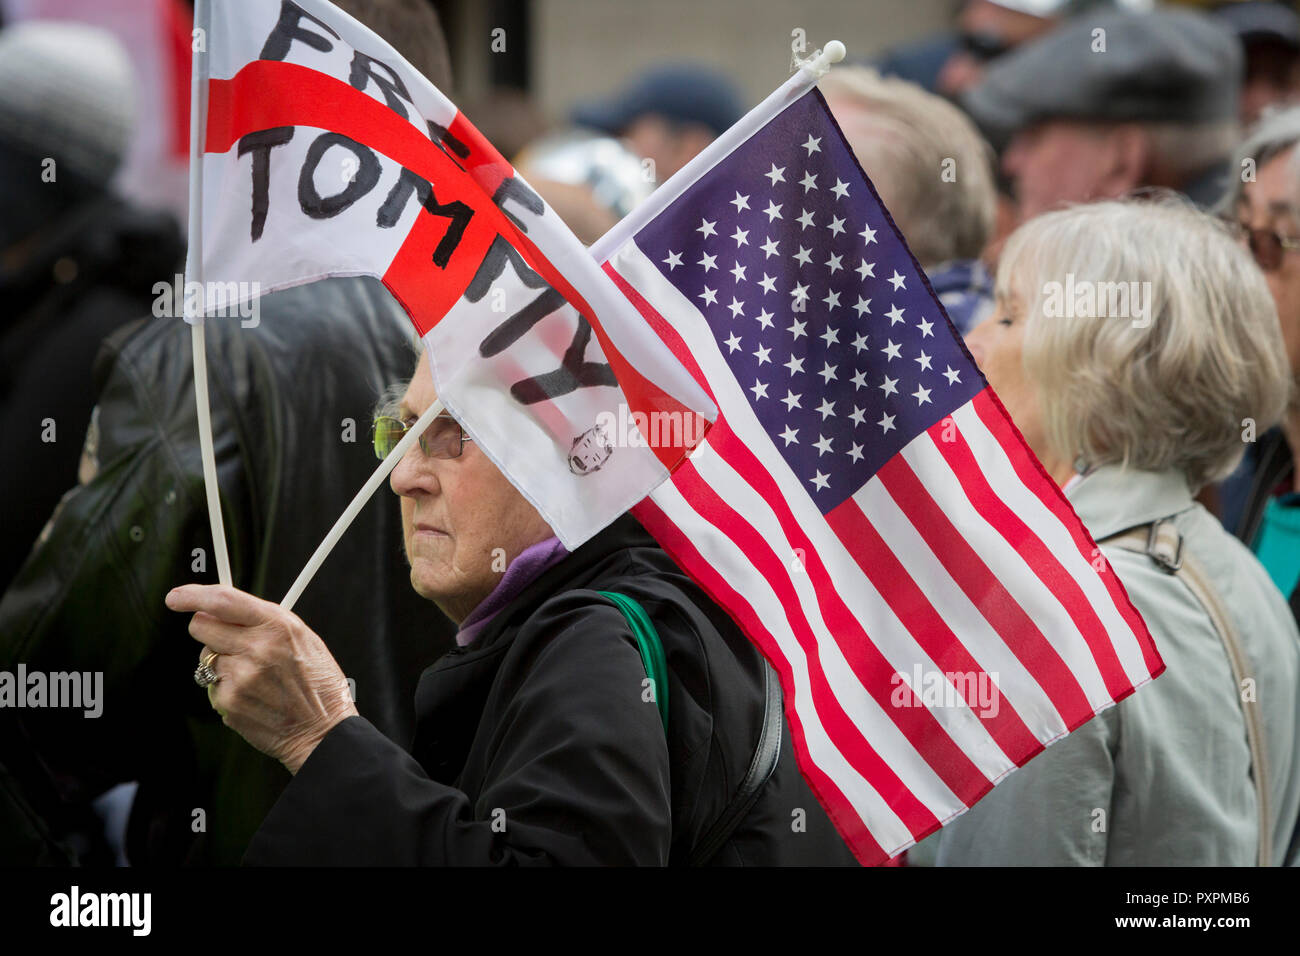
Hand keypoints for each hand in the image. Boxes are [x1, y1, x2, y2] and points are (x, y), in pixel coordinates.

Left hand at [166, 584, 358, 773]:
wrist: (323, 730)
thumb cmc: (317, 683)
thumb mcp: (304, 638)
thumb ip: (264, 620)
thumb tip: (222, 609)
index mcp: (277, 626)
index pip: (222, 600)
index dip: (192, 595)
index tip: (177, 597)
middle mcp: (257, 648)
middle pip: (201, 627)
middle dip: (208, 630)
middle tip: (225, 641)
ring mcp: (240, 677)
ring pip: (206, 659)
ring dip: (222, 664)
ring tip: (253, 677)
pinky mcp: (229, 702)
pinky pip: (213, 687)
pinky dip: (227, 689)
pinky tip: (253, 696)